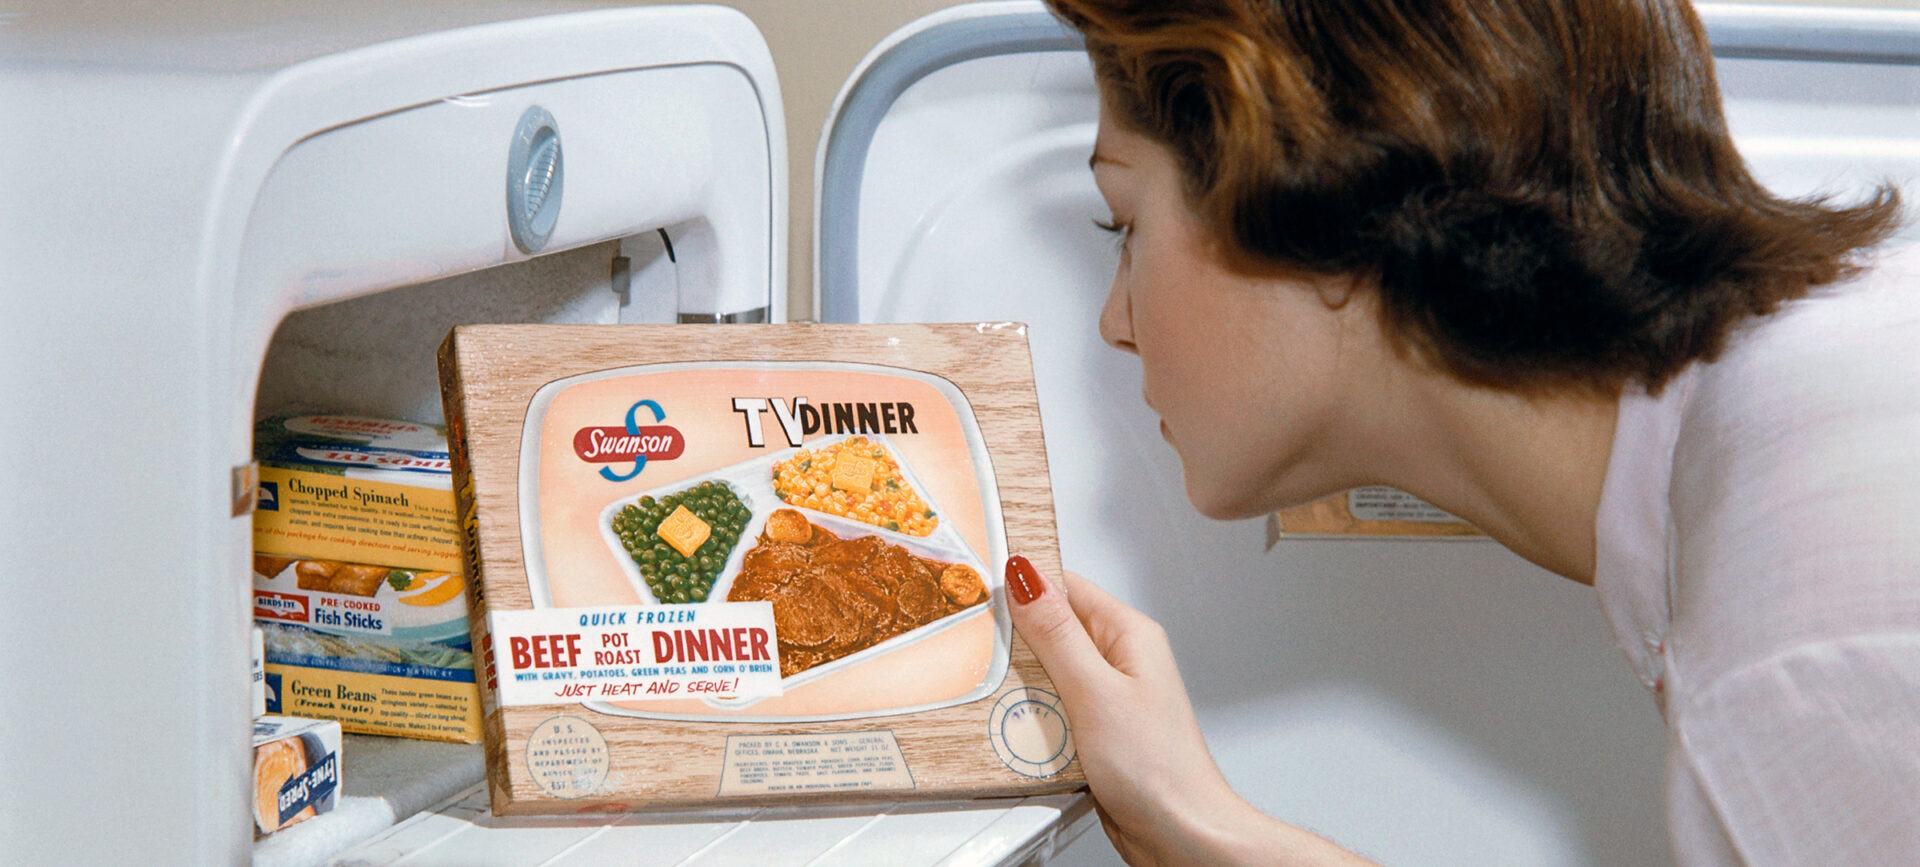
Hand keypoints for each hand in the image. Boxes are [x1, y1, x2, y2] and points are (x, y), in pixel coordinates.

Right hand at [1004, 556, 1372, 866]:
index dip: (1023, 583)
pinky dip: (1029, 714)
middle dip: (1014, 639)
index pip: (1066, 585)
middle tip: (981, 648)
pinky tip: (1016, 724)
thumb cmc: (1160, 769)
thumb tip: (1028, 577)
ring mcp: (1106, 695)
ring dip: (1019, 682)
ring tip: (997, 692)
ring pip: (1045, 671)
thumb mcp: (1095, 691)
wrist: (1180, 833)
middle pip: (1050, 628)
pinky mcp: (1093, 728)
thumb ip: (1057, 634)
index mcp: (1128, 634)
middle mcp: (1119, 659)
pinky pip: (1049, 707)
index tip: (983, 587)